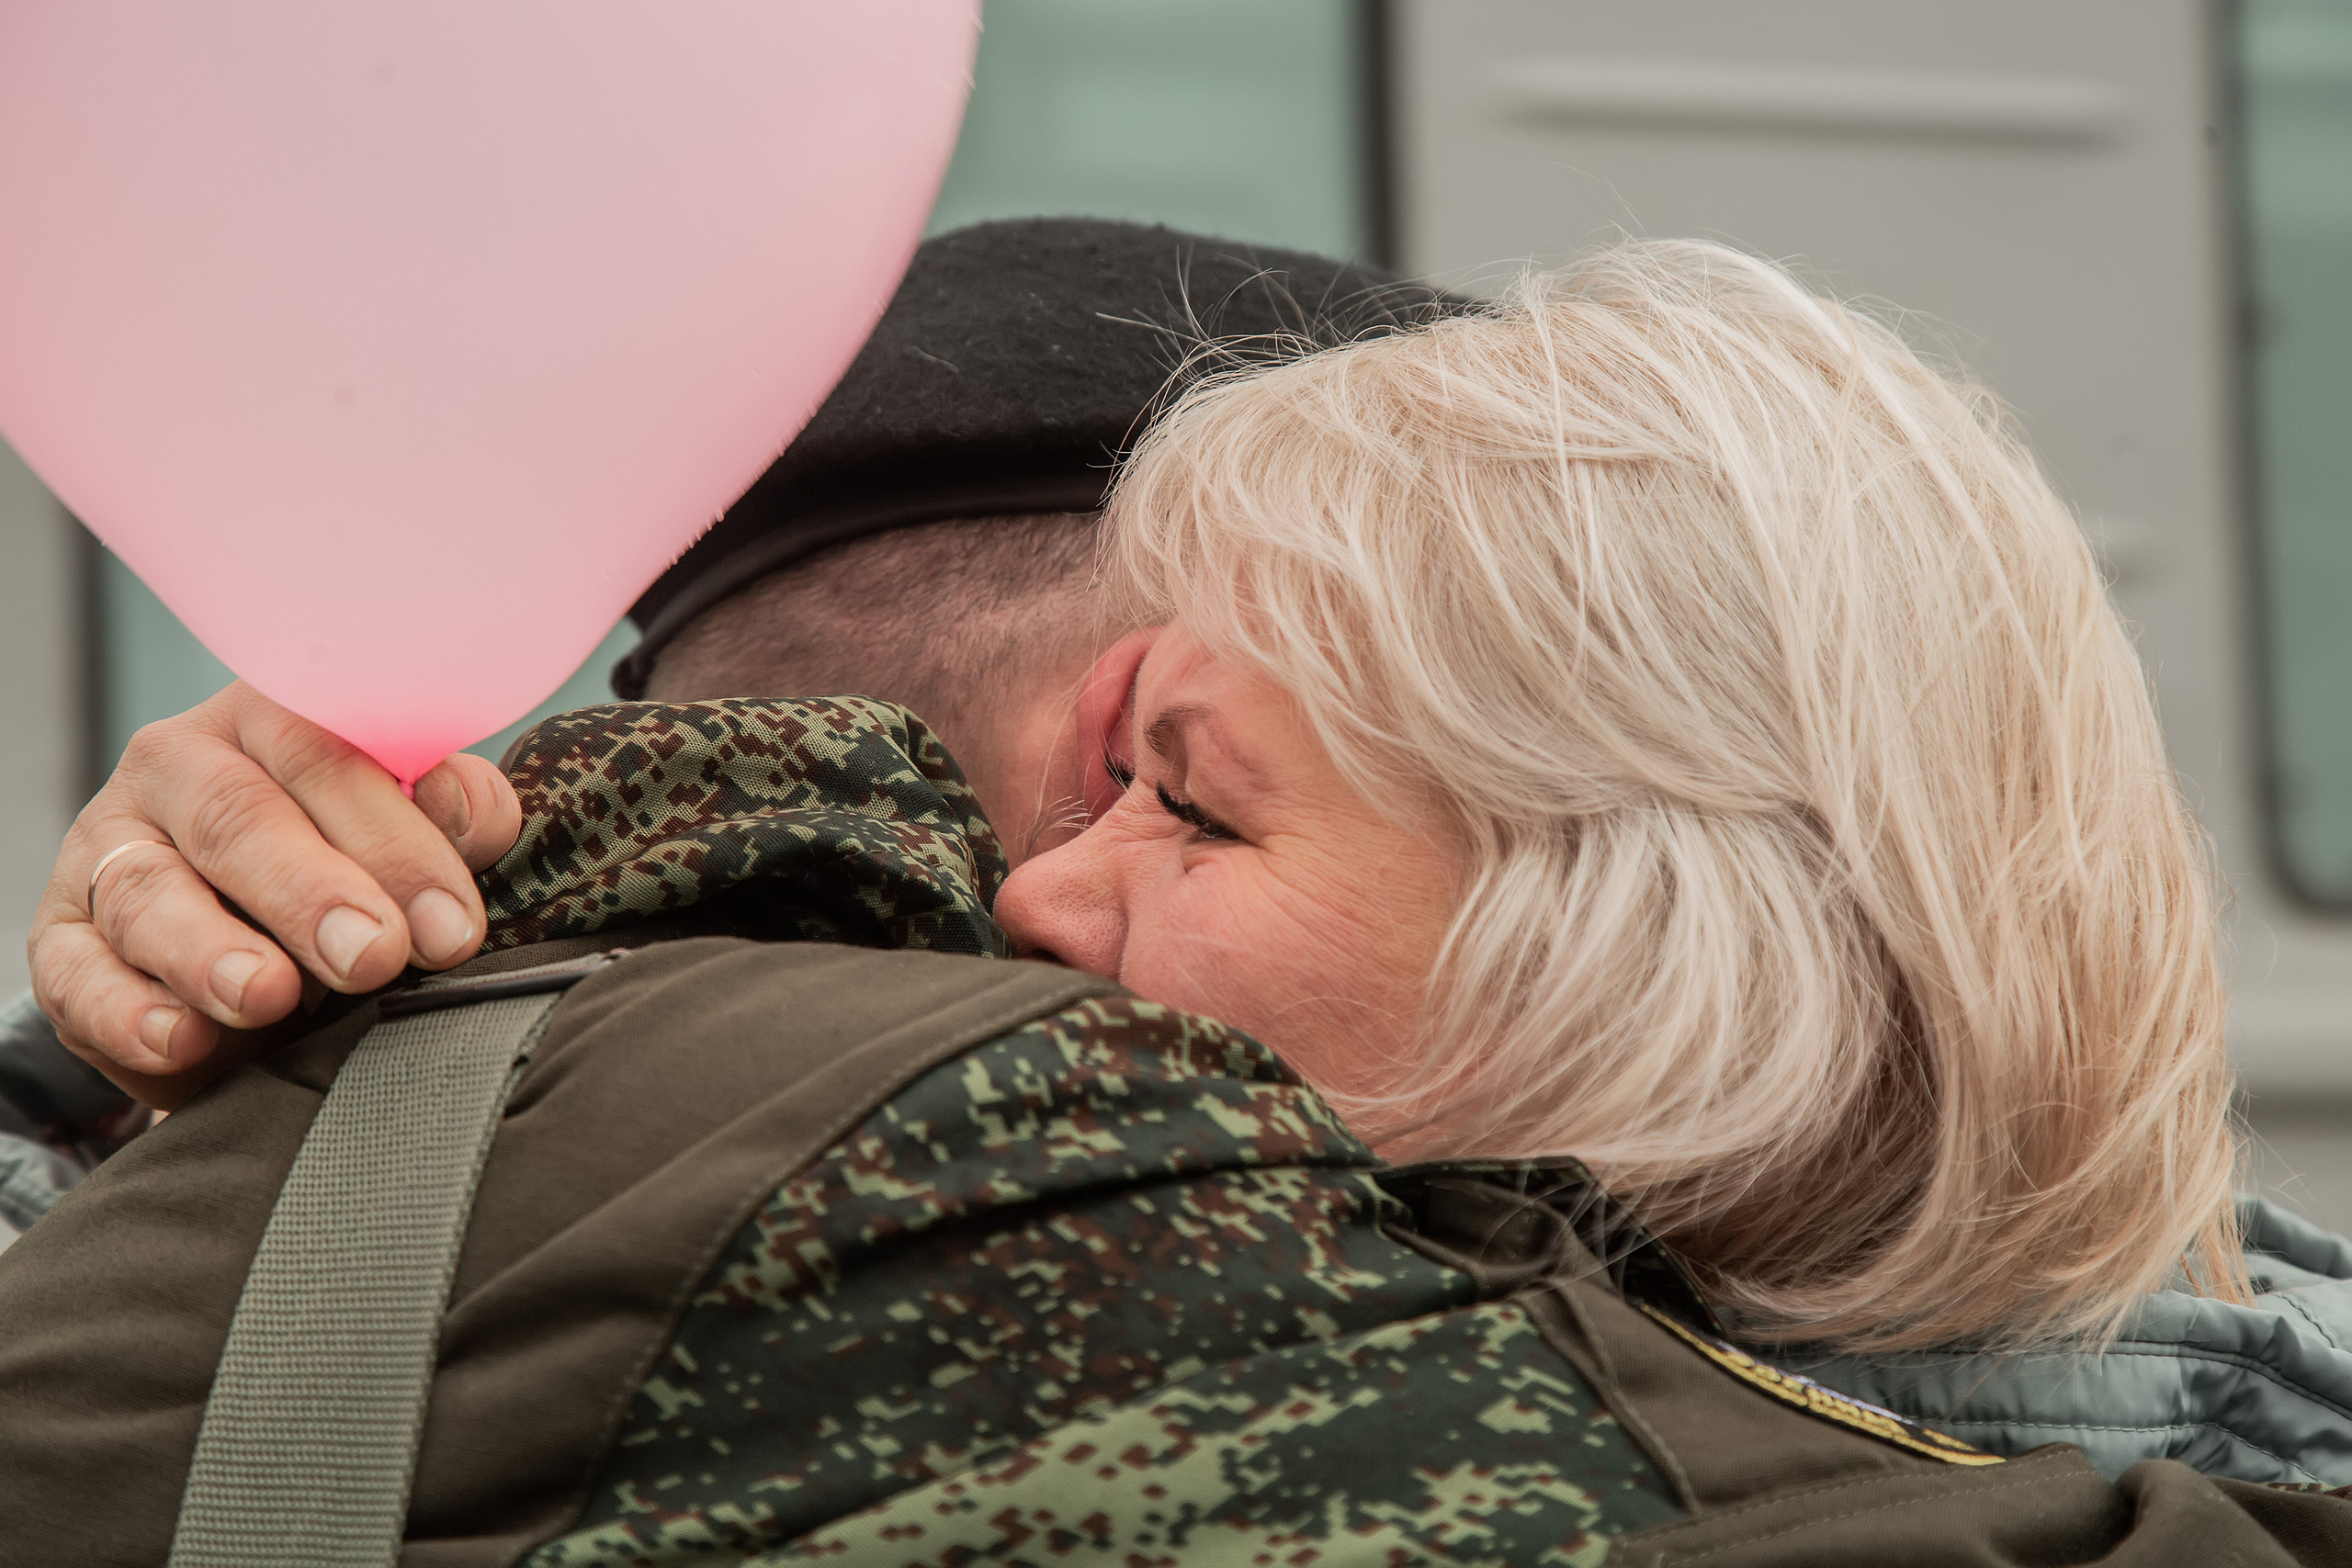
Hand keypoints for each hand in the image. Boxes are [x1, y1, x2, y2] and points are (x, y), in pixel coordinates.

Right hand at [28, 682, 522, 1105]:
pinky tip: (184, 1039)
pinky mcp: (62, 938)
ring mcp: (109, 850)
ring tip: (268, 995)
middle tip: (374, 957)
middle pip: (240, 818)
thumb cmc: (352, 870)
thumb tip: (472, 814)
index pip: (329, 755)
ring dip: (212, 951)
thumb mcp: (407, 833)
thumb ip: (453, 813)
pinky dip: (130, 1013)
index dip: (396, 841)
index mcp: (273, 720)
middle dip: (312, 894)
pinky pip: (78, 975)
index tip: (452, 926)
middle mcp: (179, 767)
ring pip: (152, 893)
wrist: (256, 953)